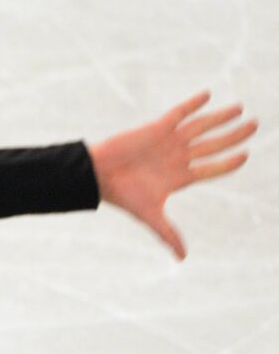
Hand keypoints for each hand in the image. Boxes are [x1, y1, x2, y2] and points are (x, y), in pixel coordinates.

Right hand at [88, 91, 256, 259]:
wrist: (99, 175)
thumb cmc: (123, 196)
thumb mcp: (150, 216)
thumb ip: (169, 234)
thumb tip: (182, 258)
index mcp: (180, 177)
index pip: (213, 168)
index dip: (230, 162)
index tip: (245, 155)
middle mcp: (178, 157)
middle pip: (214, 144)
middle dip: (235, 135)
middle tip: (255, 125)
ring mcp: (169, 141)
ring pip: (202, 126)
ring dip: (221, 117)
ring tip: (240, 109)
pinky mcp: (158, 128)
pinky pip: (180, 113)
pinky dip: (194, 104)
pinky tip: (208, 95)